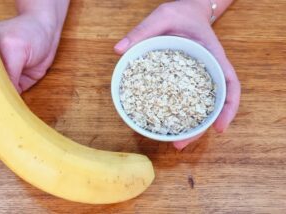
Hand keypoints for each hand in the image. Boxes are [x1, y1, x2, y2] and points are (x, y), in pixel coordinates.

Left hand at [114, 1, 240, 149]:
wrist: (187, 10)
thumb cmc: (180, 13)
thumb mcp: (161, 16)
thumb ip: (142, 31)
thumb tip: (118, 50)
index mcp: (212, 56)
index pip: (230, 84)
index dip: (228, 108)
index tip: (219, 128)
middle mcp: (209, 70)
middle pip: (214, 104)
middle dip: (201, 127)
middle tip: (180, 144)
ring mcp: (198, 77)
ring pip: (200, 106)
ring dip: (190, 126)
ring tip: (173, 143)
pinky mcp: (186, 79)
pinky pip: (185, 98)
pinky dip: (178, 112)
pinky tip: (164, 123)